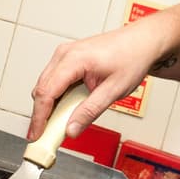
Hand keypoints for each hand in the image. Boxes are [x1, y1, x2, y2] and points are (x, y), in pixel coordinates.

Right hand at [28, 21, 163, 140]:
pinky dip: (57, 96)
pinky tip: (67, 108)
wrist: (142, 43)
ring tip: (60, 124)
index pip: (46, 93)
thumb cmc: (132, 58)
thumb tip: (71, 130)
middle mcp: (65, 54)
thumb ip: (90, 112)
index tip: (37, 135)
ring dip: (49, 106)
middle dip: (42, 114)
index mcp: (74, 59)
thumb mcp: (113, 91)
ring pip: (46, 85)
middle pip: (41, 90)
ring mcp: (65, 54)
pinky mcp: (68, 57)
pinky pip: (54, 80)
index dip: (39, 118)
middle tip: (48, 136)